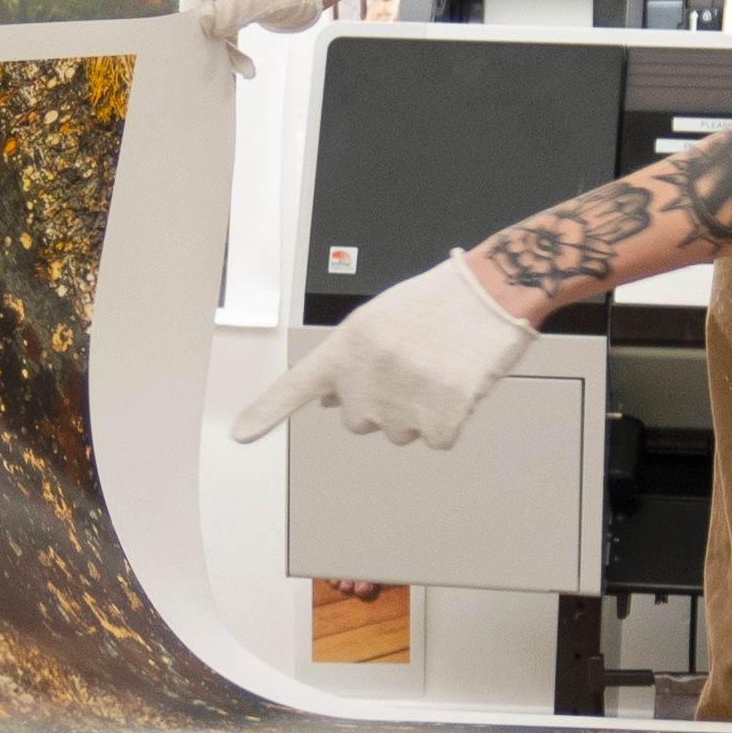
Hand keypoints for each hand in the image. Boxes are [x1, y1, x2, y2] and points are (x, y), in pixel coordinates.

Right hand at [177, 0, 328, 64]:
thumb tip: (198, 25)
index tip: (199, 43)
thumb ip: (226, 12)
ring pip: (205, 0)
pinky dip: (226, 28)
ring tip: (242, 65)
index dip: (193, 11)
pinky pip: (215, 3)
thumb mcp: (263, 1)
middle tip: (225, 63)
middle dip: (209, 27)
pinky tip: (240, 59)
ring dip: (220, 34)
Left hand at [230, 253, 539, 451]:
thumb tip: (330, 398)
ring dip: (416, 411)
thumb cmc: (438, 302)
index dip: (267, 411)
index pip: (297, 384)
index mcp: (348, 346)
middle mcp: (367, 377)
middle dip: (380, 404)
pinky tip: (457, 385)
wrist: (490, 294)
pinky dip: (449, 420)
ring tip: (437, 369)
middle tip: (410, 367)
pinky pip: (435, 438)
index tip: (241, 434)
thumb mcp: (379, 320)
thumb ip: (350, 359)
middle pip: (358, 421)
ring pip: (398, 432)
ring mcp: (402, 401)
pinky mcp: (438, 420)